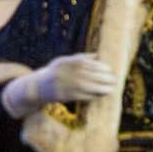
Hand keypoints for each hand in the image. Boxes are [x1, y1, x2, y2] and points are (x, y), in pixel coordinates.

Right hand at [0, 52, 117, 116]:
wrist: (37, 87)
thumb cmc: (56, 72)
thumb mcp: (64, 61)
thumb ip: (80, 58)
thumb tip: (97, 55)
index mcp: (65, 62)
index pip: (85, 63)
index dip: (98, 66)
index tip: (109, 69)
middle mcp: (63, 72)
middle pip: (87, 75)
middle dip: (103, 77)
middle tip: (115, 80)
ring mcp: (62, 84)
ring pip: (84, 86)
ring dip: (100, 88)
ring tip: (111, 89)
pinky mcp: (62, 96)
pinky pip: (79, 96)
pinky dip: (90, 96)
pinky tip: (100, 96)